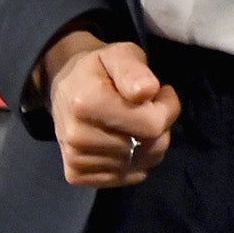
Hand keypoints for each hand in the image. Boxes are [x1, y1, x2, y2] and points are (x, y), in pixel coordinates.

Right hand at [43, 32, 182, 185]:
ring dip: (147, 146)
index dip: (168, 108)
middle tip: (146, 109)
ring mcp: (75, 159)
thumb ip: (134, 70)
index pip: (153, 125)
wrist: (65, 87)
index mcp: (88, 104)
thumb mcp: (120, 54)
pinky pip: (125, 178)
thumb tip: (147, 91)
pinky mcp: (75, 175)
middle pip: (150, 147)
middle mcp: (78, 136)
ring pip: (140, 165)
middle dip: (159, 128)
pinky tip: (123, 142)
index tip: (161, 93)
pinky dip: (132, 163)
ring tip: (132, 124)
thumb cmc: (100, 68)